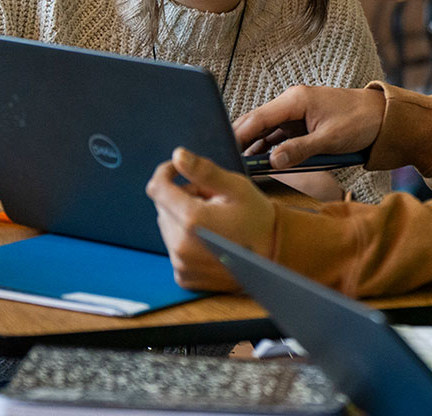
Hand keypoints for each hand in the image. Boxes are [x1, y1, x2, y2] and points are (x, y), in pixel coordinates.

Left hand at [145, 147, 276, 291]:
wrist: (273, 255)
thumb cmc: (257, 219)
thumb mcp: (236, 187)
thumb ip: (204, 170)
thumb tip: (178, 156)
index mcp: (193, 220)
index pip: (158, 189)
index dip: (166, 173)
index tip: (178, 168)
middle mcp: (181, 246)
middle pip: (163, 207)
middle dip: (181, 196)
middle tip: (211, 198)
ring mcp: (181, 264)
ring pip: (168, 226)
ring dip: (183, 217)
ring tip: (212, 218)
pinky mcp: (184, 276)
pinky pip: (173, 246)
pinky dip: (186, 237)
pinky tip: (209, 237)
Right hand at [232, 85, 384, 169]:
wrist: (384, 116)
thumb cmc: (360, 121)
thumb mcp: (330, 139)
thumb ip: (299, 150)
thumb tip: (272, 161)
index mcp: (295, 100)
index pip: (258, 118)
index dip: (238, 135)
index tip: (224, 150)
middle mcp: (292, 103)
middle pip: (257, 123)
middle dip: (241, 141)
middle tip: (227, 161)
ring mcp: (296, 113)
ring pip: (266, 130)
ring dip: (254, 146)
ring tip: (239, 165)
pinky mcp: (303, 123)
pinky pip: (279, 135)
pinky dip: (269, 147)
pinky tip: (260, 161)